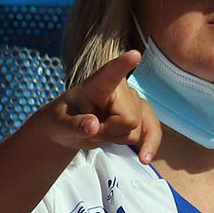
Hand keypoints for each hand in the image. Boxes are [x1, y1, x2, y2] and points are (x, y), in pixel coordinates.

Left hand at [39, 51, 160, 163]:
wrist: (68, 128)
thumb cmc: (62, 119)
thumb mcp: (60, 123)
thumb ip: (75, 125)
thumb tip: (93, 126)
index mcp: (97, 84)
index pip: (111, 73)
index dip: (123, 65)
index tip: (134, 54)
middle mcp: (121, 89)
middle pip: (129, 119)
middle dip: (110, 132)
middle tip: (91, 129)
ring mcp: (133, 102)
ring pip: (138, 131)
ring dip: (117, 139)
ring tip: (100, 131)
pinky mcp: (140, 116)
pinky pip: (153, 132)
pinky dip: (150, 145)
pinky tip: (145, 158)